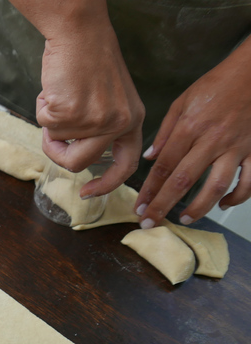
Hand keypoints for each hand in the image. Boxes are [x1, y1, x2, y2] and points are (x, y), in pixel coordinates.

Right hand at [35, 21, 144, 198]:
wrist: (79, 32)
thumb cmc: (89, 59)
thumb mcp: (110, 98)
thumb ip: (101, 125)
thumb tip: (73, 152)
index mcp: (132, 120)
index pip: (125, 165)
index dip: (106, 184)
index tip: (88, 192)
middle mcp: (118, 124)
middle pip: (78, 162)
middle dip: (57, 153)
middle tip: (50, 137)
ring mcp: (94, 120)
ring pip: (57, 141)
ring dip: (49, 121)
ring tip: (58, 94)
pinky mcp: (70, 113)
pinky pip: (44, 124)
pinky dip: (42, 107)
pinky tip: (54, 87)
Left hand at [135, 38, 250, 227]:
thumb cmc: (217, 84)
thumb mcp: (183, 101)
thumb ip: (165, 131)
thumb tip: (149, 157)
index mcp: (189, 128)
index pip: (163, 166)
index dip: (149, 190)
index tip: (139, 207)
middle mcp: (212, 140)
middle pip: (183, 180)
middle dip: (164, 205)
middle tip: (151, 222)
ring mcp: (236, 147)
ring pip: (217, 185)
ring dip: (199, 207)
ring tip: (185, 219)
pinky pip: (250, 180)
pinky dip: (238, 196)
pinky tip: (223, 204)